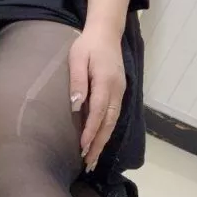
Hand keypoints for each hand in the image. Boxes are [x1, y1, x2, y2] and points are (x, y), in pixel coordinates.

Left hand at [69, 25, 125, 172]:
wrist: (106, 33)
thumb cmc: (87, 46)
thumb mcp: (77, 58)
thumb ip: (77, 82)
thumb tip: (76, 105)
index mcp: (106, 81)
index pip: (98, 111)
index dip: (91, 131)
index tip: (82, 147)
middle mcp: (117, 90)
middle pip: (108, 122)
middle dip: (98, 144)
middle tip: (88, 163)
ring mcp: (120, 92)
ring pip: (113, 122)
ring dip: (103, 141)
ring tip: (93, 159)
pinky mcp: (119, 93)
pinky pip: (114, 116)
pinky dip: (106, 131)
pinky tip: (99, 142)